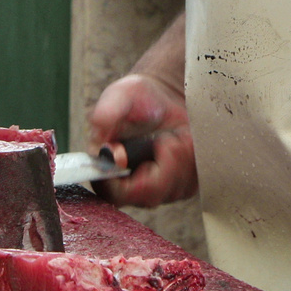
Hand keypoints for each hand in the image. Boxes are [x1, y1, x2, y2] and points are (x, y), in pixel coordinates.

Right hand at [86, 73, 197, 206]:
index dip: (133, 175)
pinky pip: (190, 185)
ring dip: (180, 159)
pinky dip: (191, 161)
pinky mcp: (178, 187)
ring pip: (173, 190)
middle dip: (165, 164)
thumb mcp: (121, 95)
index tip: (149, 148)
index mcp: (107, 167)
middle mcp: (129, 185)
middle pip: (150, 195)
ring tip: (174, 136)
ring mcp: (155, 189)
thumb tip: (99, 131)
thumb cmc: (138, 98)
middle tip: (167, 139)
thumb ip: (107, 112)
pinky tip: (185, 143)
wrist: (165, 99)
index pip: (115, 192)